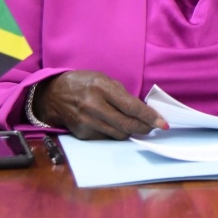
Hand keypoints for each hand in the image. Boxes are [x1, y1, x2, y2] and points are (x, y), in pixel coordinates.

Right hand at [36, 71, 168, 139]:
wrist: (54, 95)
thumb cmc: (84, 83)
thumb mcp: (104, 80)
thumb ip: (123, 95)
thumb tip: (143, 111)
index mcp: (101, 88)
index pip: (131, 107)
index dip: (149, 117)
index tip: (163, 124)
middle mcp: (93, 106)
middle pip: (126, 125)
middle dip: (144, 128)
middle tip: (153, 127)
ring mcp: (86, 122)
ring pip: (119, 134)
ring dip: (131, 131)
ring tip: (135, 125)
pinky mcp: (82, 134)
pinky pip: (107, 137)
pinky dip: (115, 133)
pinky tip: (115, 125)